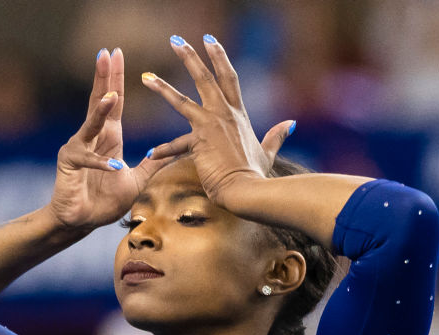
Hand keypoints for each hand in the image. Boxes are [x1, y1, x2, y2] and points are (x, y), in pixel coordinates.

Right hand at [47, 48, 170, 231]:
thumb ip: (152, 166)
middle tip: (108, 53)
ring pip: (90, 124)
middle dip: (105, 78)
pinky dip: (102, 163)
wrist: (82, 222)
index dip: (117, 79)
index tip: (119, 55)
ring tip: (111, 96)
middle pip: (100, 102)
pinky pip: (87, 159)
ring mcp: (78, 147)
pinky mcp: (68, 163)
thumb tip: (175, 152)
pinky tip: (114, 165)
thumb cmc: (104, 202)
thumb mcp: (136, 181)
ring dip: (101, 111)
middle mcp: (92, 137)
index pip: (115, 103)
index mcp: (109, 137)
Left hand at [140, 35, 293, 210]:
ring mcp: (210, 126)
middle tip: (175, 40)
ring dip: (162, 87)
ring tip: (146, 77)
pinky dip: (163, 151)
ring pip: (182, 101)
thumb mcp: (268, 151)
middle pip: (206, 78)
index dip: (219, 57)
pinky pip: (176, 145)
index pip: (229, 78)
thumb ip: (276, 135)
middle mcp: (224, 114)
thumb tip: (291, 123)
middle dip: (190, 57)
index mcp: (238, 114)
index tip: (209, 41)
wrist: (248, 190)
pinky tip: (150, 154)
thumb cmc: (256, 174)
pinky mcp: (199, 142)